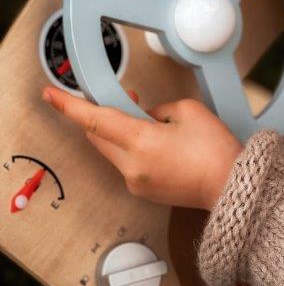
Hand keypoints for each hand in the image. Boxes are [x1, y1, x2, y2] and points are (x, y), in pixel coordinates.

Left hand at [42, 86, 240, 210]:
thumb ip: (157, 109)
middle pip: (97, 135)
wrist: (231, 188)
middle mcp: (132, 167)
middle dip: (104, 113)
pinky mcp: (143, 190)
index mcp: (141, 143)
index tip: (50, 94)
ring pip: (111, 149)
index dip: (69, 106)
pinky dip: (132, 148)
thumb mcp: (188, 111)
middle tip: (127, 97)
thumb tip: (146, 117)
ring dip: (120, 131)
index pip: (95, 120)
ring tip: (150, 121)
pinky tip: (158, 143)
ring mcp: (136, 182)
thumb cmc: (216, 152)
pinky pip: (126, 163)